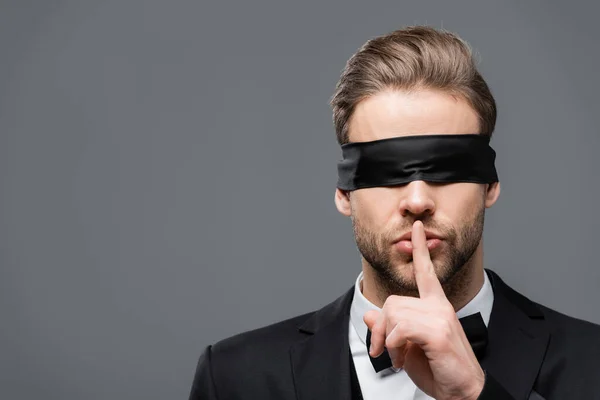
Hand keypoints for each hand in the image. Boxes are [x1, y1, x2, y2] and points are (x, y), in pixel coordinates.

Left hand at [363, 220, 484, 399]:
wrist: (462, 393)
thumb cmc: (438, 370)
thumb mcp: (406, 347)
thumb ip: (390, 328)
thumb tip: (370, 313)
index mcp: (436, 306)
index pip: (426, 272)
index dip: (420, 249)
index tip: (416, 228)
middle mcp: (439, 307)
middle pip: (392, 302)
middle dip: (380, 328)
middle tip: (383, 350)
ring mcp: (440, 318)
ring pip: (394, 314)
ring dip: (388, 341)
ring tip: (398, 356)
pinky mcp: (438, 332)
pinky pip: (400, 329)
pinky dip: (393, 347)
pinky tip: (402, 358)